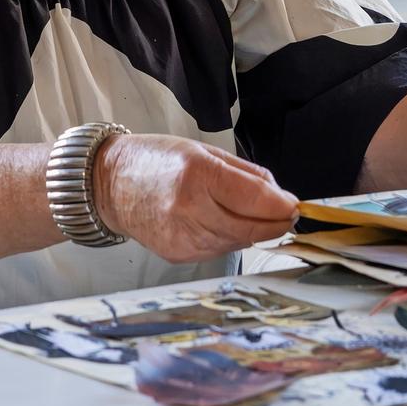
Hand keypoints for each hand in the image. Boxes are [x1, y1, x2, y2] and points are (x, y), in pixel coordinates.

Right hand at [91, 132, 298, 262]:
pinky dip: (230, 238)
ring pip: (239, 242)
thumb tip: (280, 196)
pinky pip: (219, 250)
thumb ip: (246, 174)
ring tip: (253, 214)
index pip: (255, 200)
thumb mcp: (204, 150)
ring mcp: (182, 237)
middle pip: (252, 228)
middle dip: (275, 222)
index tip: (295, 205)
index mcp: (197, 174)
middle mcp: (189, 209)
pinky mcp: (178, 255)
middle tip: (287, 213)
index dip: (282, 206)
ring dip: (254, 231)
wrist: (110, 184)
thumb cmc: (156, 160)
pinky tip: (224, 223)